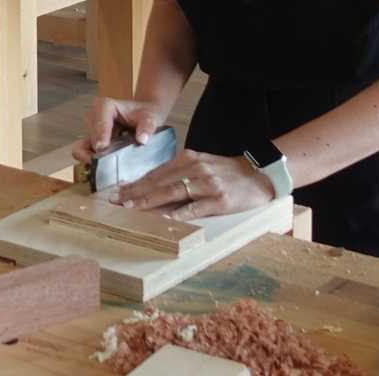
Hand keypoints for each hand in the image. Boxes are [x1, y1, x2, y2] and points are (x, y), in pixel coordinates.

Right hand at [70, 97, 165, 163]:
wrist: (144, 117)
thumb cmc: (145, 115)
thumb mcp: (150, 118)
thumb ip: (147, 127)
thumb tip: (142, 139)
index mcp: (104, 106)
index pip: (99, 121)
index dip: (100, 135)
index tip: (102, 148)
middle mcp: (93, 116)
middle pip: (90, 136)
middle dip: (97, 149)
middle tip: (109, 163)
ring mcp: (90, 129)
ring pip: (83, 145)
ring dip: (94, 156)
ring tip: (109, 165)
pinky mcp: (91, 141)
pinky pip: (84, 152)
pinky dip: (92, 159)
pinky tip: (105, 165)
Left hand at [116, 150, 276, 220]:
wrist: (261, 173)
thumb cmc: (227, 172)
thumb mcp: (202, 164)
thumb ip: (179, 172)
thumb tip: (152, 186)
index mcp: (189, 158)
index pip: (156, 172)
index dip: (136, 183)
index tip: (119, 191)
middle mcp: (195, 168)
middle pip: (160, 182)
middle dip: (136, 192)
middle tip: (117, 202)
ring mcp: (208, 184)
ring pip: (173, 192)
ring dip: (150, 201)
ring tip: (133, 209)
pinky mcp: (220, 200)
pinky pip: (195, 208)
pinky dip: (179, 213)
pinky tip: (165, 219)